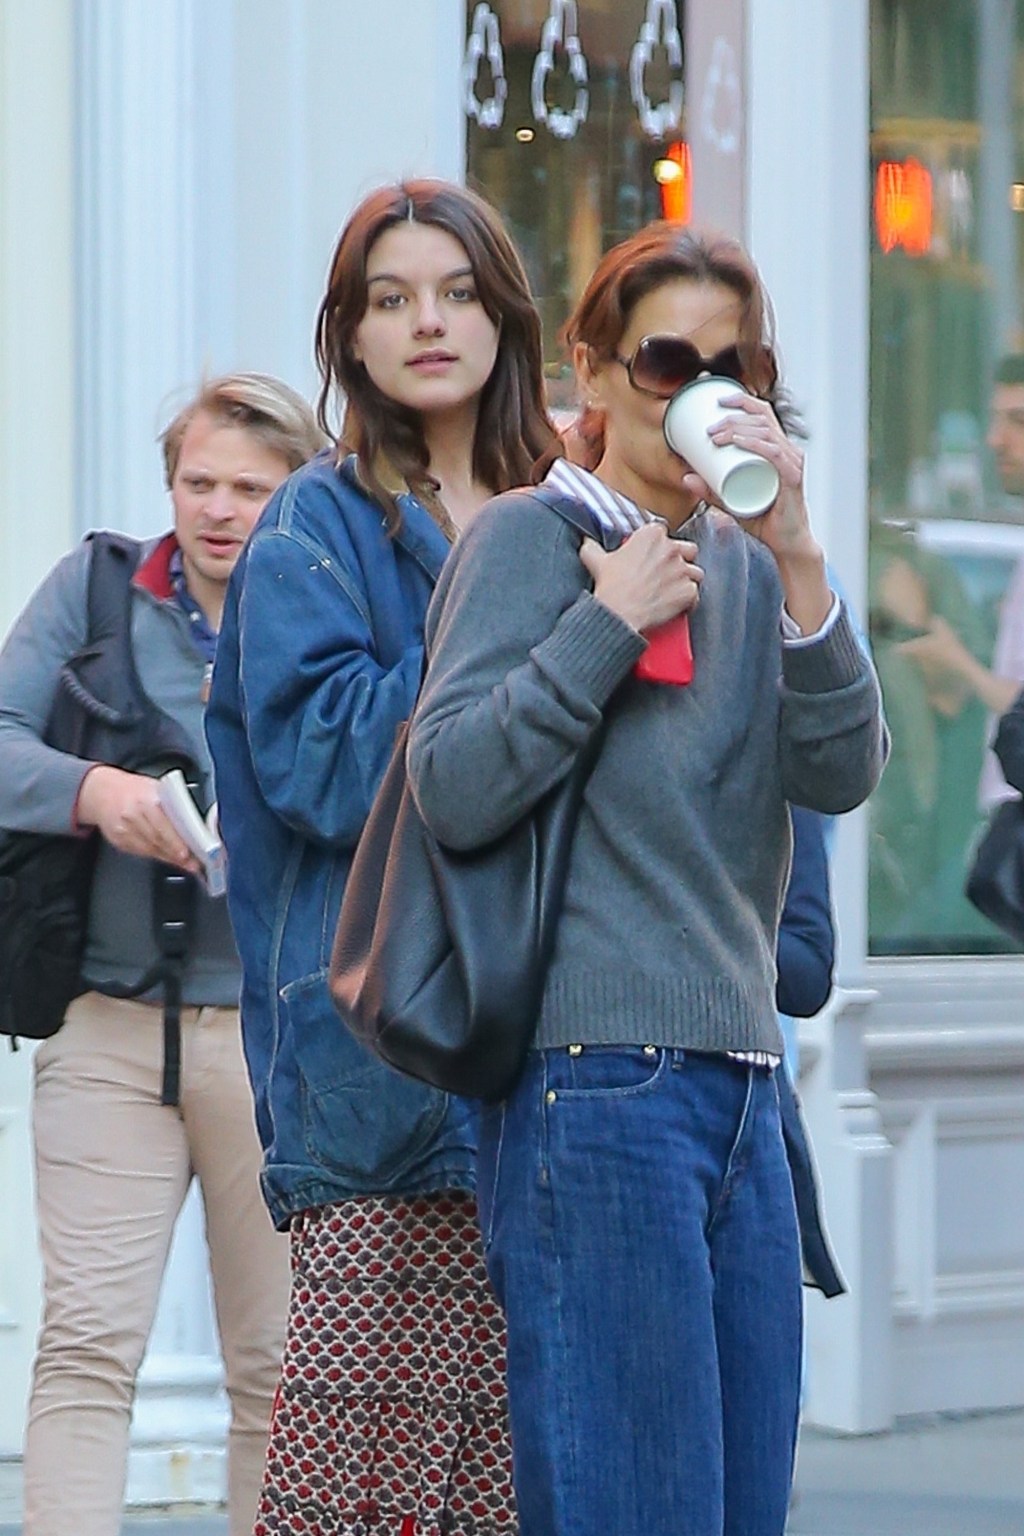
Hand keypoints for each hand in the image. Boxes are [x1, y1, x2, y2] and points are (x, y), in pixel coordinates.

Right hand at [77, 765, 201, 872]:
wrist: (101, 792)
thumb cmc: (133, 789)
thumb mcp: (156, 788)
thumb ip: (173, 803)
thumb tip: (195, 822)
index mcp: (146, 800)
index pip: (164, 825)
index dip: (176, 842)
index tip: (189, 853)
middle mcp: (133, 816)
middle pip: (158, 840)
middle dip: (177, 854)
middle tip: (193, 863)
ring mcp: (124, 830)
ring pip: (150, 850)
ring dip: (169, 858)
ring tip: (185, 863)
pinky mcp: (119, 841)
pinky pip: (141, 852)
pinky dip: (156, 855)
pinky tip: (166, 857)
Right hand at [579, 521, 702, 632]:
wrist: (618, 613)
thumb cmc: (611, 587)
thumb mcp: (595, 560)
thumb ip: (592, 546)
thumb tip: (587, 542)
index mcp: (651, 535)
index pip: (663, 532)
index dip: (658, 544)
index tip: (652, 554)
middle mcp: (671, 549)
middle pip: (688, 549)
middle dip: (682, 558)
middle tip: (667, 571)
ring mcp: (682, 570)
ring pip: (695, 572)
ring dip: (687, 580)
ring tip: (673, 590)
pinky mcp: (688, 591)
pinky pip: (695, 594)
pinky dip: (688, 601)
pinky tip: (676, 605)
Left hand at [681, 392, 815, 560]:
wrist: (787, 543)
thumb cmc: (764, 519)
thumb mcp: (730, 501)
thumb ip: (710, 490)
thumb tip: (685, 477)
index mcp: (778, 448)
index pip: (764, 413)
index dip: (742, 400)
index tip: (718, 400)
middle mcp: (788, 451)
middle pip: (762, 418)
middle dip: (733, 416)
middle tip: (710, 427)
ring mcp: (791, 463)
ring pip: (766, 432)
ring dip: (738, 428)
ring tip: (715, 436)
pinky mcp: (792, 478)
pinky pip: (774, 453)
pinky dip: (755, 444)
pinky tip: (738, 441)